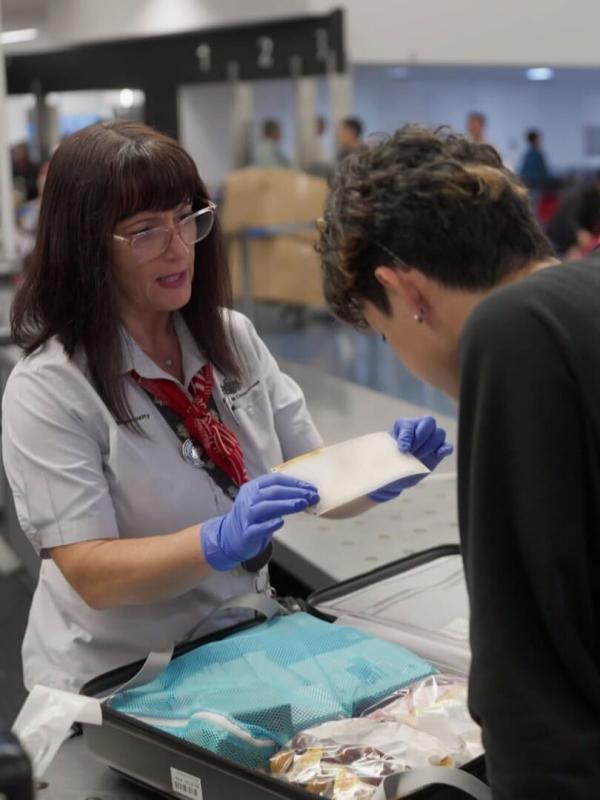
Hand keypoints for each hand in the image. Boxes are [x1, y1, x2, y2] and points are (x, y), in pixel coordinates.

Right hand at [201, 473, 318, 570]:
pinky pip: (258, 528)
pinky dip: (269, 524)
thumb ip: (279, 496)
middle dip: (295, 492)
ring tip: (302, 504)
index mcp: (253, 487)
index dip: (294, 482)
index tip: (310, 487)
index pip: (275, 480)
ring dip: (286, 505)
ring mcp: (246, 515)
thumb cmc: (252, 518)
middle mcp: (249, 499)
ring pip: (266, 507)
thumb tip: (305, 493)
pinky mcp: (246, 532)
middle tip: (311, 496)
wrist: (230, 537)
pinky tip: (280, 522)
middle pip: (273, 492)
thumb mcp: (263, 501)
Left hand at [368, 416, 452, 503]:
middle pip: (429, 422)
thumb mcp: (386, 454)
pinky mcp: (438, 452)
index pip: (409, 424)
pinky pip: (448, 446)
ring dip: (430, 445)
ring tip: (417, 457)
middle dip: (421, 437)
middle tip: (411, 452)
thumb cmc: (388, 461)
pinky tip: (439, 454)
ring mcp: (431, 440)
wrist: (395, 475)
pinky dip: (446, 449)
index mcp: (404, 425)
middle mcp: (419, 428)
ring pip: (439, 433)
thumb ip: (391, 450)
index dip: (407, 436)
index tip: (402, 450)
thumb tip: (399, 451)